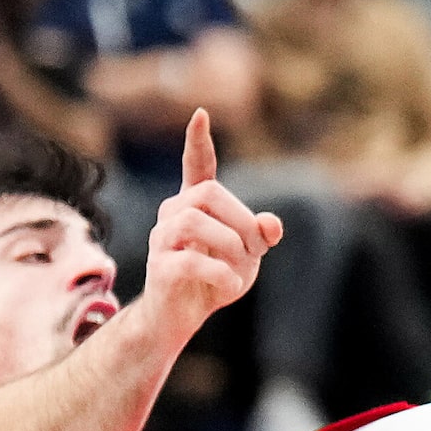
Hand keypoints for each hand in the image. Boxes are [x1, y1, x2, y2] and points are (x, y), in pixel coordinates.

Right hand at [142, 111, 284, 329]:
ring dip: (229, 244)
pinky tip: (229, 285)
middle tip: (255, 250)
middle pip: (209, 193)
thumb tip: (271, 224)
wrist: (182, 317)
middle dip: (242, 220)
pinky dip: (220, 274)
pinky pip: (190, 261)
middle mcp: (174, 214)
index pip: (196, 166)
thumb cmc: (215, 279)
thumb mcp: (248, 255)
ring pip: (195, 222)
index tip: (201, 113)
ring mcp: (161, 239)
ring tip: (239, 268)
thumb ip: (262, 235)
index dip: (198, 142)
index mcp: (196, 205)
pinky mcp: (158, 267)